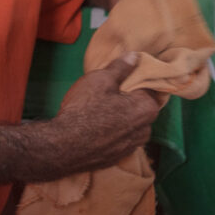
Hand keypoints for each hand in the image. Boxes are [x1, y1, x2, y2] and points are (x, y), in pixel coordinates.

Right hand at [46, 53, 159, 173]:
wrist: (63, 146)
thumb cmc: (84, 110)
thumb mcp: (101, 79)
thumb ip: (121, 67)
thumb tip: (134, 56)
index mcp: (146, 108)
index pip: (151, 88)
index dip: (138, 80)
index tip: (127, 76)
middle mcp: (145, 130)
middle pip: (142, 108)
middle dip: (131, 100)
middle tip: (112, 91)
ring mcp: (131, 147)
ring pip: (132, 125)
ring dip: (122, 117)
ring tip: (102, 109)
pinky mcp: (117, 158)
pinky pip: (120, 139)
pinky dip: (113, 132)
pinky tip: (97, 126)